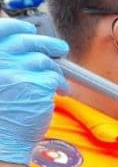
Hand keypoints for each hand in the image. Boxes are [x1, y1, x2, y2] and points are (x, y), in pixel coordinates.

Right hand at [0, 19, 68, 165]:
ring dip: (55, 70)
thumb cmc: (1, 111)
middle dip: (48, 44)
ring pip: (45, 61)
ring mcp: (17, 71)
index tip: (29, 29)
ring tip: (56, 82)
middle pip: (28, 41)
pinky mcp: (36, 84)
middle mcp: (0, 61)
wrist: (2, 139)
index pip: (3, 30)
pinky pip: (55, 77)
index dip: (18, 27)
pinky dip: (61, 84)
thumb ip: (7, 61)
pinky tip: (60, 93)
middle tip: (60, 49)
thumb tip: (29, 42)